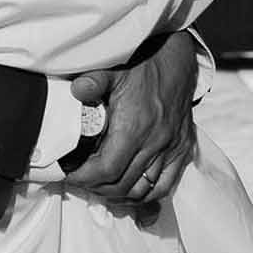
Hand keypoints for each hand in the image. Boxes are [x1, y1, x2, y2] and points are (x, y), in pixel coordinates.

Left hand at [65, 33, 201, 213]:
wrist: (175, 59)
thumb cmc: (142, 65)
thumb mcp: (112, 69)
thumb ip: (92, 81)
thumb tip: (76, 91)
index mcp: (136, 126)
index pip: (107, 169)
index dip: (84, 177)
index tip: (70, 174)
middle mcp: (156, 142)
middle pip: (122, 184)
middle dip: (96, 187)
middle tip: (79, 180)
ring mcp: (172, 148)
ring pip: (143, 189)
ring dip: (119, 193)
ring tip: (100, 186)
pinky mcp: (183, 149)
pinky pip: (165, 185)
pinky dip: (146, 194)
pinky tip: (129, 191)